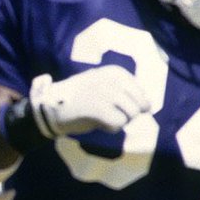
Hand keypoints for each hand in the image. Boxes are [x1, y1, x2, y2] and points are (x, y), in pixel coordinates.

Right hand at [28, 66, 150, 137]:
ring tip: (103, 118)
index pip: (140, 91)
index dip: (134, 104)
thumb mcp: (103, 85)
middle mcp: (111, 80)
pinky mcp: (98, 109)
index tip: (118, 107)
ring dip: (120, 121)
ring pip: (131, 115)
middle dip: (130, 115)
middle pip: (139, 105)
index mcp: (114, 72)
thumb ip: (124, 91)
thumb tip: (148, 105)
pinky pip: (118, 123)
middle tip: (113, 115)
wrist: (51, 107)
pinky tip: (98, 123)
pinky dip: (110, 127)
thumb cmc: (80, 98)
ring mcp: (104, 93)